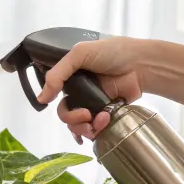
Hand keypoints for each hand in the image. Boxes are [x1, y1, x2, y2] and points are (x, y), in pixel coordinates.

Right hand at [35, 37, 149, 141]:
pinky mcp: (106, 113)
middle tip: (86, 116)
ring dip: (86, 127)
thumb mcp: (80, 54)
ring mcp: (93, 104)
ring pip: (78, 126)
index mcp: (71, 77)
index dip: (55, 103)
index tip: (64, 104)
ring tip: (100, 120)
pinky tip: (102, 124)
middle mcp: (80, 91)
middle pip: (65, 115)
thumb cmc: (113, 52)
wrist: (141, 64)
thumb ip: (57, 74)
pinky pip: (94, 129)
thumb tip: (41, 99)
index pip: (54, 96)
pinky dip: (96, 131)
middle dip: (73, 120)